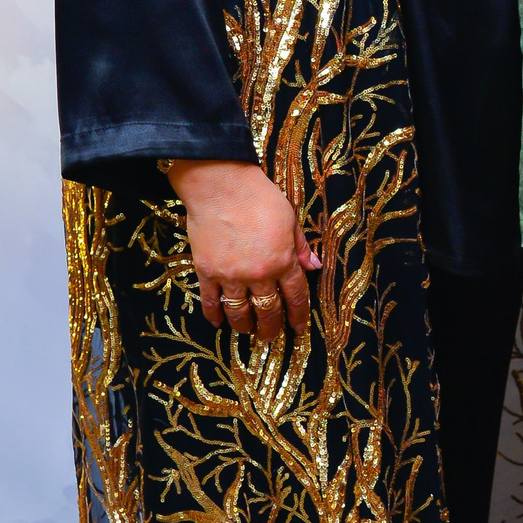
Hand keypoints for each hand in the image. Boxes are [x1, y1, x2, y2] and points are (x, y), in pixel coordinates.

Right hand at [164, 159, 318, 341]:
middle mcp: (259, 274)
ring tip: (246, 331)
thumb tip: (315, 266)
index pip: (296, 296)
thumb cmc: (259, 196)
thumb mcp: (290, 218)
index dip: (298, 315)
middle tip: (270, 337)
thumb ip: (300, 246)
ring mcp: (231, 275)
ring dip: (244, 325)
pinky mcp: (207, 271)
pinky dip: (214, 314)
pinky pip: (211, 300)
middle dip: (271, 327)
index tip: (298, 328)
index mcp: (283, 261)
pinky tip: (217, 322)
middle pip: (268, 310)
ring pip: (239, 311)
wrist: (220, 185)